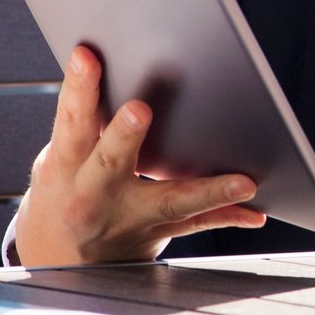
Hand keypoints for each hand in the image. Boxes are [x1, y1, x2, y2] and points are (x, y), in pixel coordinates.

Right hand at [13, 44, 266, 265]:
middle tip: (138, 110)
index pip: (71, 121)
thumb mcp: (61, 158)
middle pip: (109, 162)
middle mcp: (92, 194)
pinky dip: (226, 215)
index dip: (78, 89)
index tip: (86, 56)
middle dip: (123, 137)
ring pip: (169, 203)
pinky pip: (194, 225)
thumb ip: (84, 123)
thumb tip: (113, 68)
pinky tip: (254, 212)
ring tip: (242, 182)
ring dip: (208, 191)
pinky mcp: (154, 234)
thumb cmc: (66, 189)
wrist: (60, 257)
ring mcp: (125, 219)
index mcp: (64, 165)